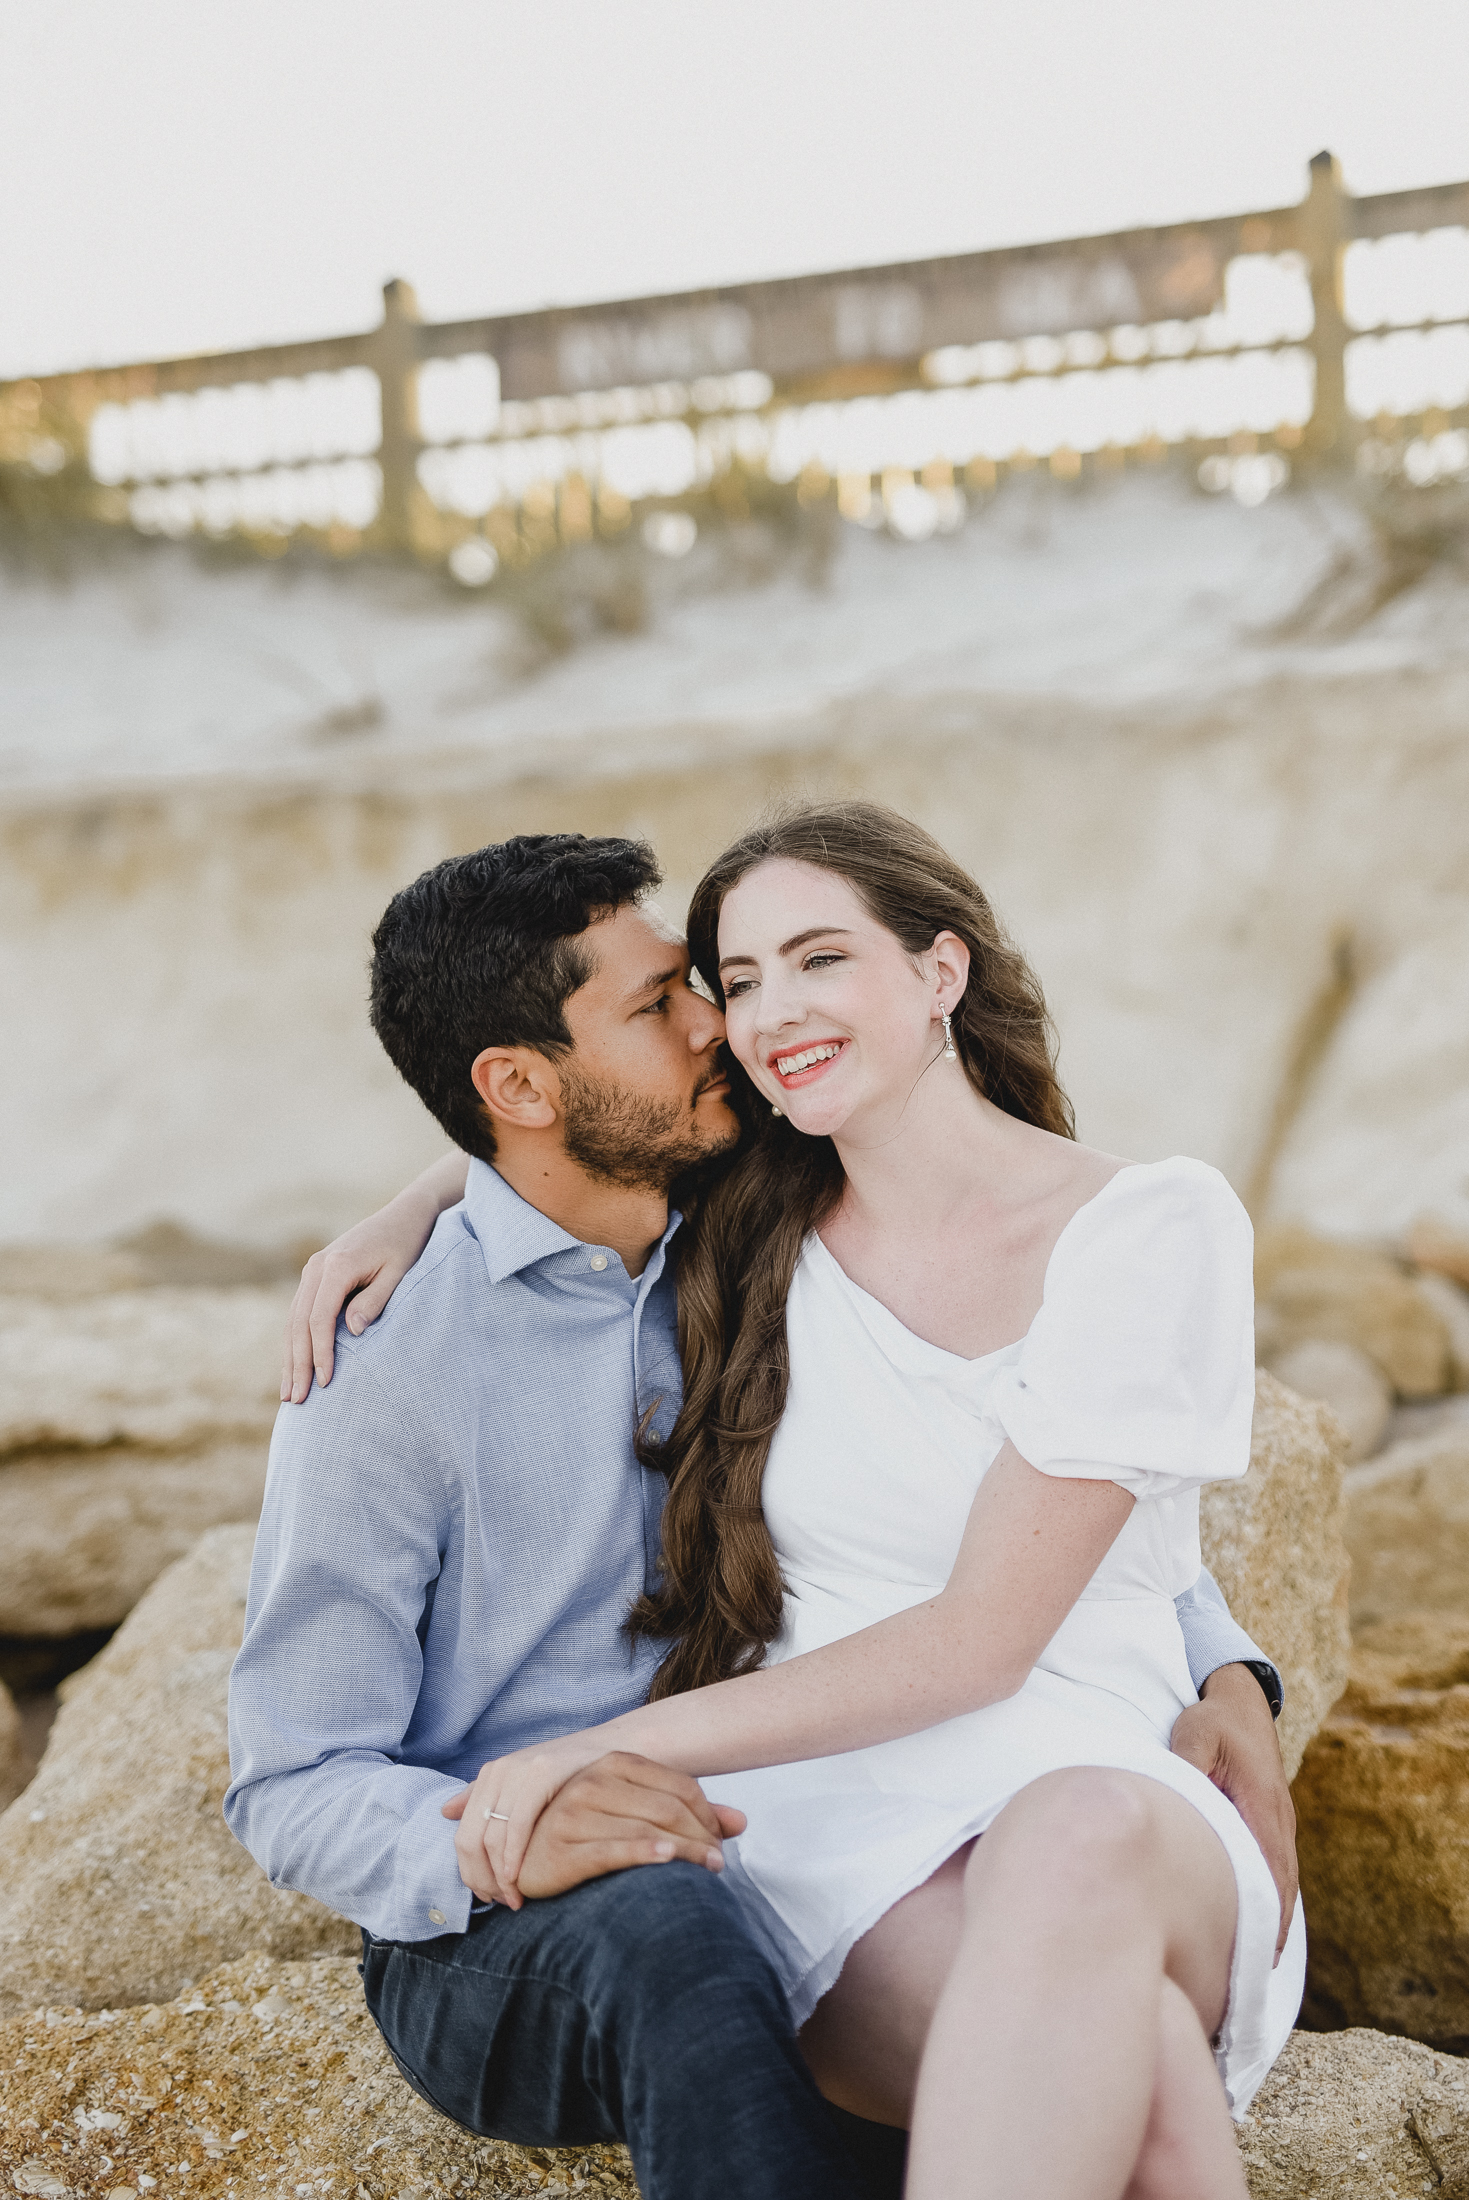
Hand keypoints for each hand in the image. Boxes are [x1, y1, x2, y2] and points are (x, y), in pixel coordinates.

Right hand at [281, 1183, 445, 1401]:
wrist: (405, 1214)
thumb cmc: (407, 1245)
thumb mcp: (399, 1273)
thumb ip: (374, 1301)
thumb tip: (351, 1332)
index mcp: (337, 1266)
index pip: (319, 1319)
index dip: (320, 1353)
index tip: (324, 1382)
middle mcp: (317, 1267)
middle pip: (299, 1323)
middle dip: (296, 1363)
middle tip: (296, 1400)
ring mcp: (313, 1269)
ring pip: (293, 1319)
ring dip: (290, 1356)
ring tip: (288, 1392)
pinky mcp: (316, 1274)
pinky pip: (299, 1312)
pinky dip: (295, 1340)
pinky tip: (294, 1364)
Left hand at [442, 1734, 605, 1904]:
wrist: (613, 1747)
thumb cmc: (570, 1773)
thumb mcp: (524, 1783)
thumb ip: (483, 1796)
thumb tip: (444, 1811)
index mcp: (490, 1776)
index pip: (464, 1837)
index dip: (471, 1874)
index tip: (489, 1898)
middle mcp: (498, 1771)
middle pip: (471, 1840)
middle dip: (483, 1880)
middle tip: (503, 1902)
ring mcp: (518, 1771)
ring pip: (492, 1837)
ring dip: (500, 1876)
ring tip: (515, 1898)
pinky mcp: (541, 1773)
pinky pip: (517, 1824)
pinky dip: (514, 1855)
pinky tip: (519, 1877)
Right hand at [486, 1754, 745, 1902]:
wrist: (524, 1860)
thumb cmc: (586, 1836)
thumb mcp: (637, 1815)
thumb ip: (688, 1816)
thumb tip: (743, 1823)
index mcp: (612, 1764)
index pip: (680, 1786)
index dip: (709, 1814)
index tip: (721, 1842)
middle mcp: (592, 1782)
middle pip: (669, 1808)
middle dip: (702, 1837)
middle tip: (719, 1865)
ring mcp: (573, 1813)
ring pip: (648, 1830)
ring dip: (687, 1853)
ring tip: (708, 1874)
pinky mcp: (561, 1848)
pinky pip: (613, 1850)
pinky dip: (645, 1855)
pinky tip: (668, 1862)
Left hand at [1171, 1663, 1297, 1962]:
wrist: (1240, 1699)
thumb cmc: (1213, 1719)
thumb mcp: (1195, 1734)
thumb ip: (1189, 1765)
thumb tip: (1182, 1798)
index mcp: (1263, 1808)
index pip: (1271, 1875)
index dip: (1267, 1919)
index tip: (1256, 1959)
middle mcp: (1278, 1824)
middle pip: (1282, 1890)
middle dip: (1271, 1935)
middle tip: (1252, 1980)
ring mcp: (1278, 1825)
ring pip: (1281, 1884)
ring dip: (1273, 1922)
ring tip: (1254, 1968)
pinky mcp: (1270, 1822)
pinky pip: (1274, 1869)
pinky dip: (1271, 1899)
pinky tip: (1255, 1925)